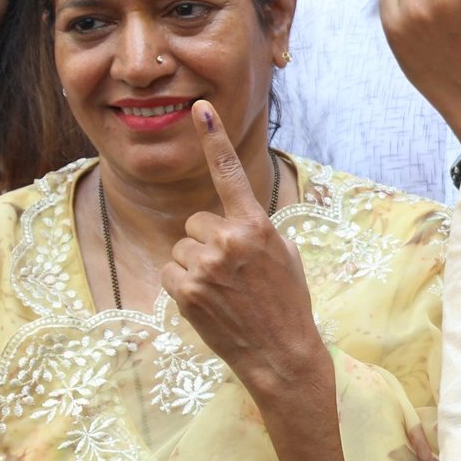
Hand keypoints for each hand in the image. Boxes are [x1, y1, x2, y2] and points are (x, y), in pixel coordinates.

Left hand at [161, 101, 321, 390]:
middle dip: (208, 240)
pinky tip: (207, 299)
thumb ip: (255, 229)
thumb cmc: (287, 300)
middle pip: (197, 221)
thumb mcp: (284, 254)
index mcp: (257, 225)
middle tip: (231, 269)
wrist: (280, 351)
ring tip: (223, 289)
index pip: (231, 173)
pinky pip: (172, 270)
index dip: (214, 138)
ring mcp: (207, 265)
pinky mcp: (187, 290)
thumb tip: (232, 222)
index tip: (201, 108)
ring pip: (182, 247)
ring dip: (196, 264)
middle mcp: (230, 239)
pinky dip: (184, 283)